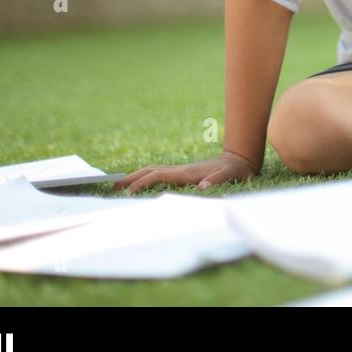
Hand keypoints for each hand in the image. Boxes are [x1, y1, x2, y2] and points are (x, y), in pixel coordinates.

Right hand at [113, 150, 258, 194]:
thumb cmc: (236, 171)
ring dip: (135, 176)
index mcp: (188, 173)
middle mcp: (181, 170)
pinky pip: (160, 174)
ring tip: (118, 185)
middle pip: (150, 170)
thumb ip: (218, 180)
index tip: (128, 192)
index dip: (143, 182)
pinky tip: (140, 184)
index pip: (159, 176)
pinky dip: (145, 177)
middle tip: (111, 187)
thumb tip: (203, 186)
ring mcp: (182, 170)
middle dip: (131, 177)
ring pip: (153, 170)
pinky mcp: (184, 173)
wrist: (240, 160)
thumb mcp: (231, 176)